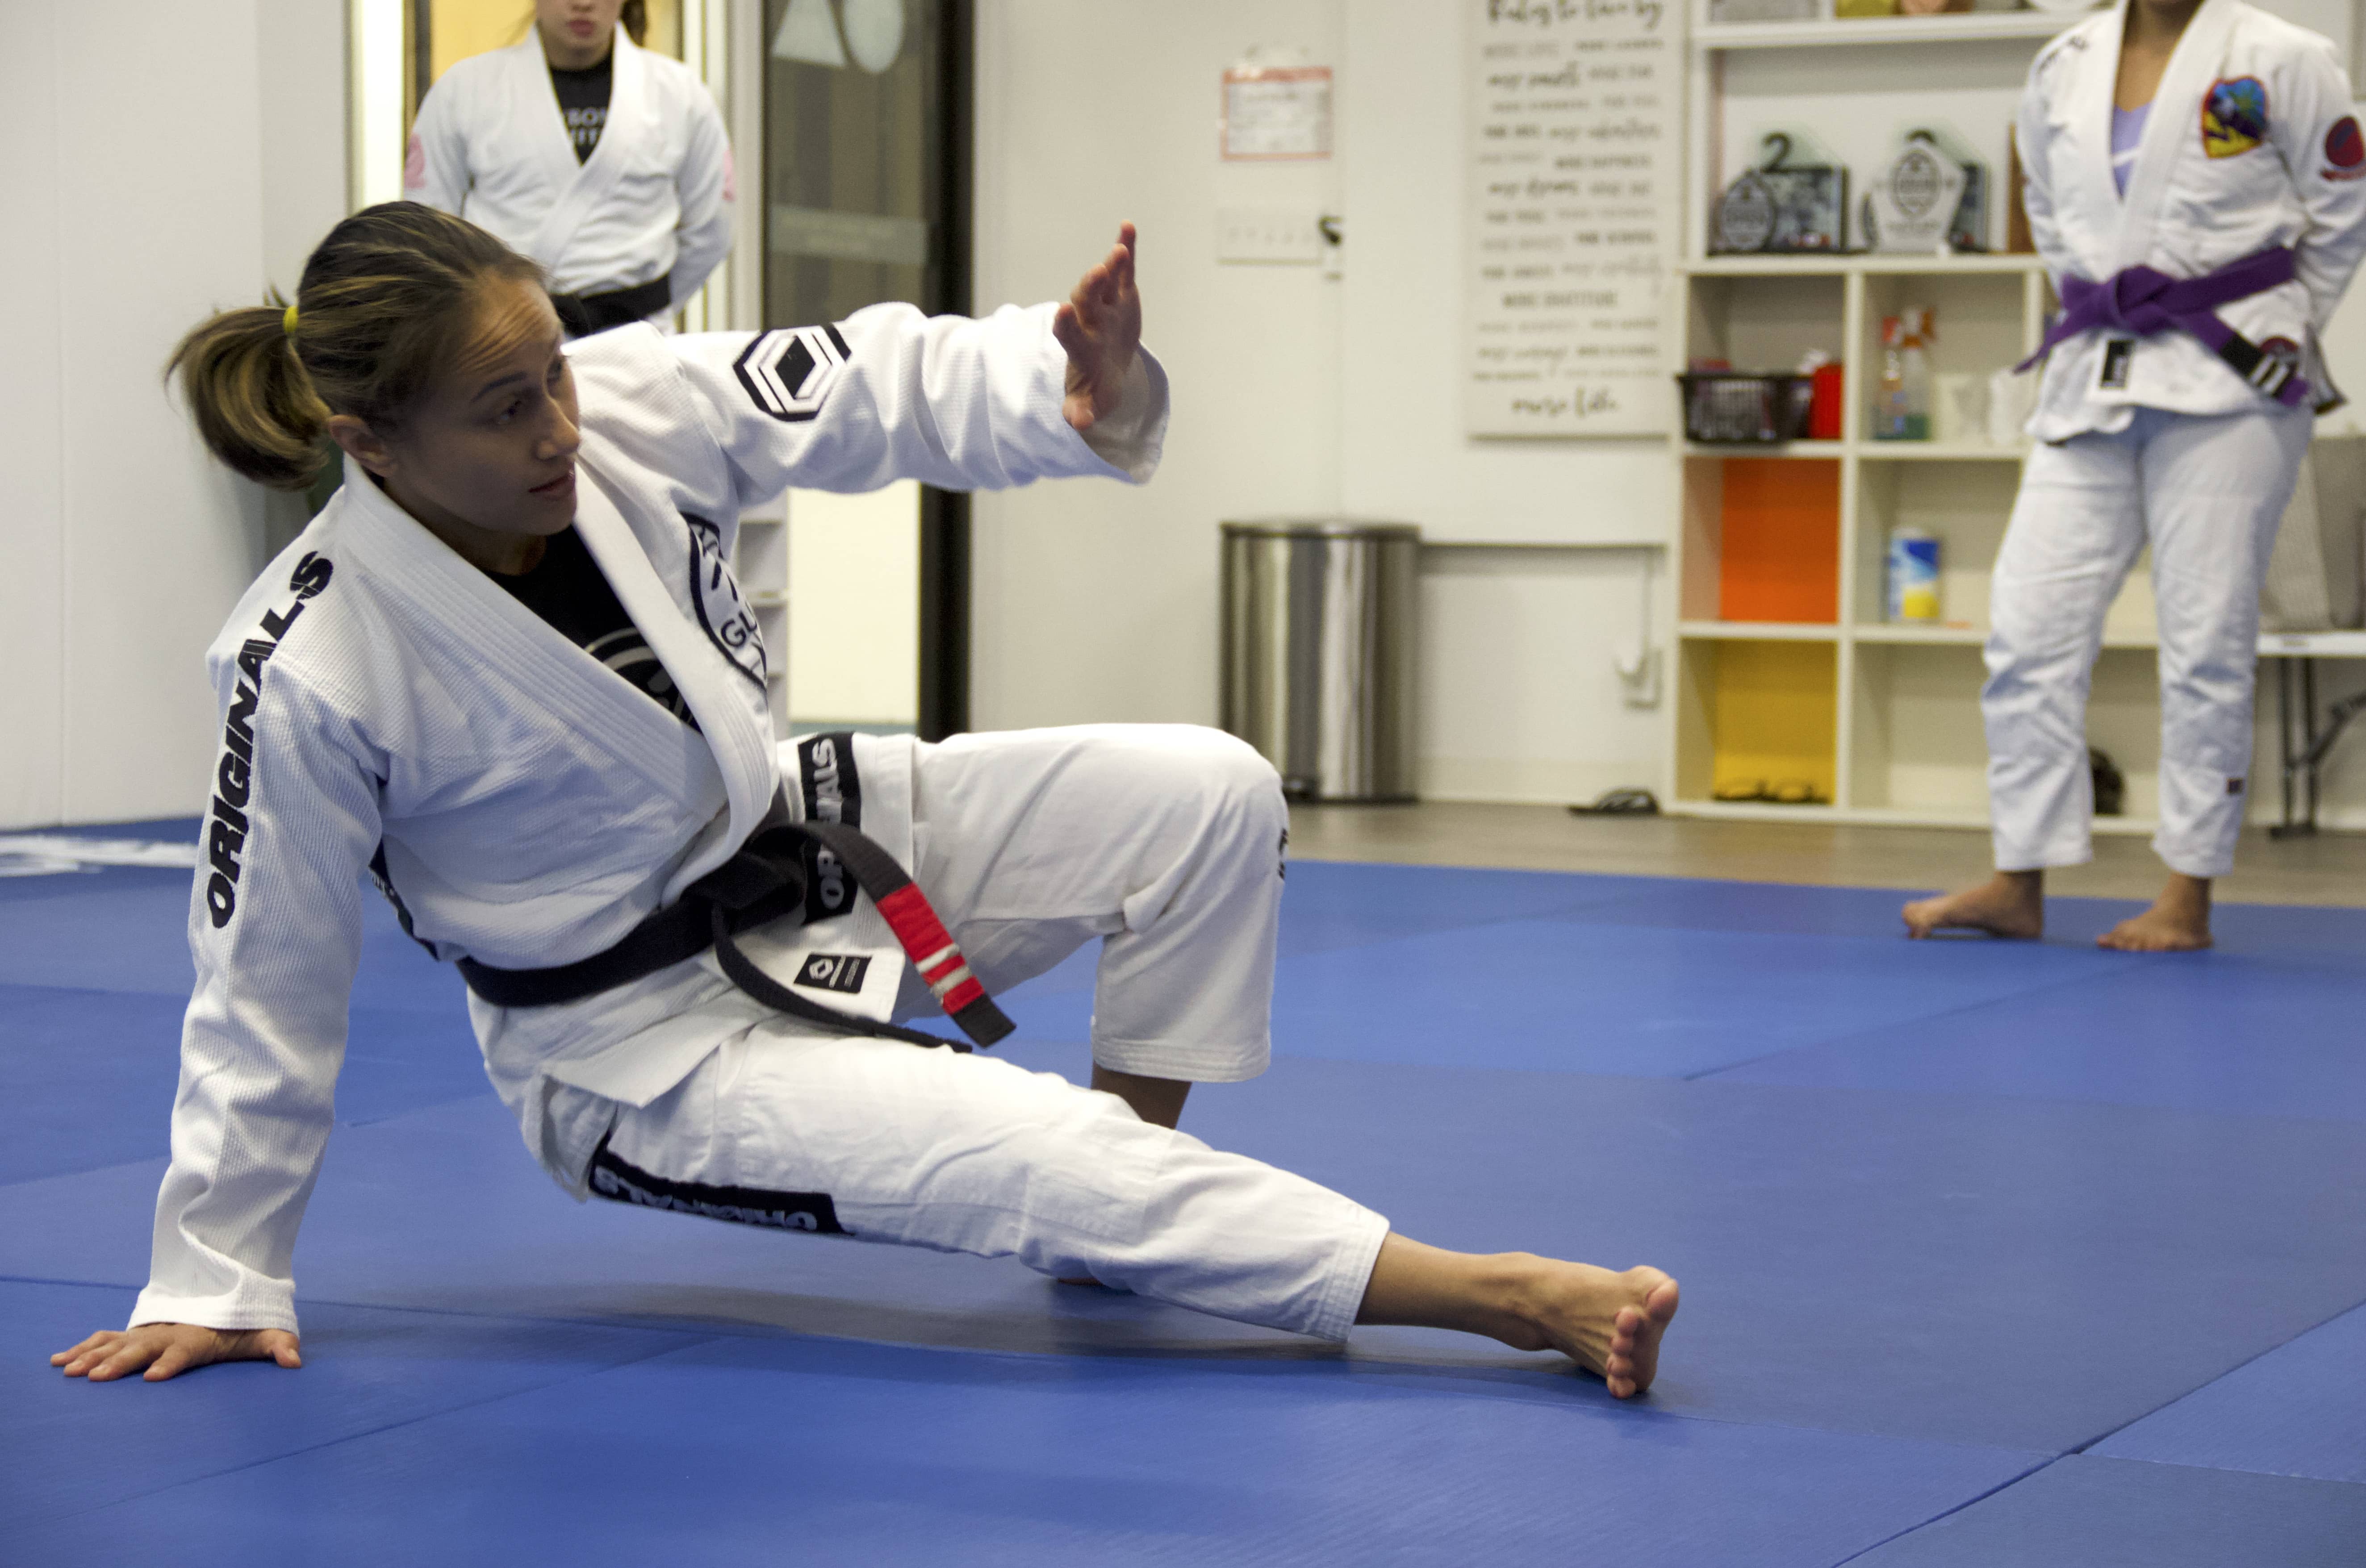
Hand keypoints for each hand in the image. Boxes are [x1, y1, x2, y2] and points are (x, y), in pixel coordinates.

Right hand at [52, 1323, 301, 1382]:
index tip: (153, 1377)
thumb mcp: (267, 1332)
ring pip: (117, 1343)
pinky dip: (82, 1347)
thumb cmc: (245, 1325)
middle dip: (120, 1362)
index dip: (170, 1363)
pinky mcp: (136, 1334)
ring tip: (69, 1371)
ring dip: (92, 1356)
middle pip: (142, 1349)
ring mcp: (149, 1333)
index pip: (184, 1352)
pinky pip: (105, 1339)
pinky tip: (59, 1361)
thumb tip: (295, 1361)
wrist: (225, 1297)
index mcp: (198, 1339)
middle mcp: (169, 1334)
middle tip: (97, 1378)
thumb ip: (280, 1345)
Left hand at [1054, 222, 1141, 432]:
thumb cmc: (1094, 385)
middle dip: (1089, 288)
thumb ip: (1081, 410)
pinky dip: (1126, 249)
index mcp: (1080, 347)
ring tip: (1119, 251)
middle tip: (1095, 273)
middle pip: (1085, 302)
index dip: (1065, 325)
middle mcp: (1089, 320)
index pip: (1068, 334)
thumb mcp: (1089, 402)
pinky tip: (1127, 227)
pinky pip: (1124, 270)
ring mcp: (1105, 304)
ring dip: (1111, 266)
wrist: (1105, 367)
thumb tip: (1078, 423)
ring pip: (1105, 282)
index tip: (1061, 313)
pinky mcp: (1122, 293)